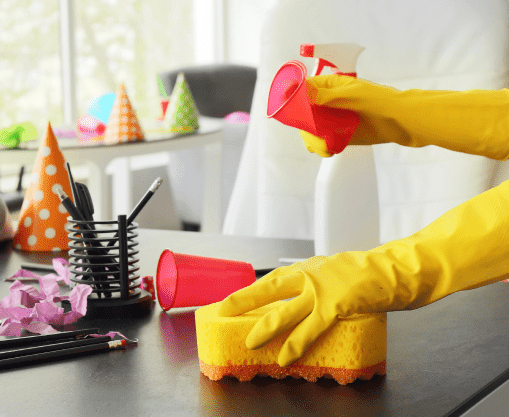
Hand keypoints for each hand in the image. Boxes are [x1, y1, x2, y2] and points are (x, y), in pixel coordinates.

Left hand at [217, 180, 508, 366]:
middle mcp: (310, 275)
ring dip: (265, 328)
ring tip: (250, 342)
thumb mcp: (338, 273)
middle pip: (268, 288)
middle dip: (243, 301)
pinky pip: (310, 328)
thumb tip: (302, 305)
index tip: (228, 301)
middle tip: (223, 312)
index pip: (272, 279)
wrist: (402, 268)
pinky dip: (296, 344)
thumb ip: (318, 286)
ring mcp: (322, 289)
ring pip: (284, 311)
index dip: (249, 291)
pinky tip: (285, 357)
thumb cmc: (373, 275)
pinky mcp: (337, 304)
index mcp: (309, 268)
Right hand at [302, 75, 508, 159]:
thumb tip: (299, 91)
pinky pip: (324, 141)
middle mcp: (328, 103)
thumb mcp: (352, 95)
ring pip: (311, 130)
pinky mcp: (341, 135)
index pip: (302, 90)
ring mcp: (334, 119)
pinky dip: (323, 147)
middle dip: (304, 126)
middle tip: (312, 136)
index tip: (287, 111)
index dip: (292, 100)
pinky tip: (329, 149)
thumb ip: (325, 95)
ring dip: (312, 139)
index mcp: (329, 87)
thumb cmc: (382, 102)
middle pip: (303, 114)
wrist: (404, 121)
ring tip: (324, 147)